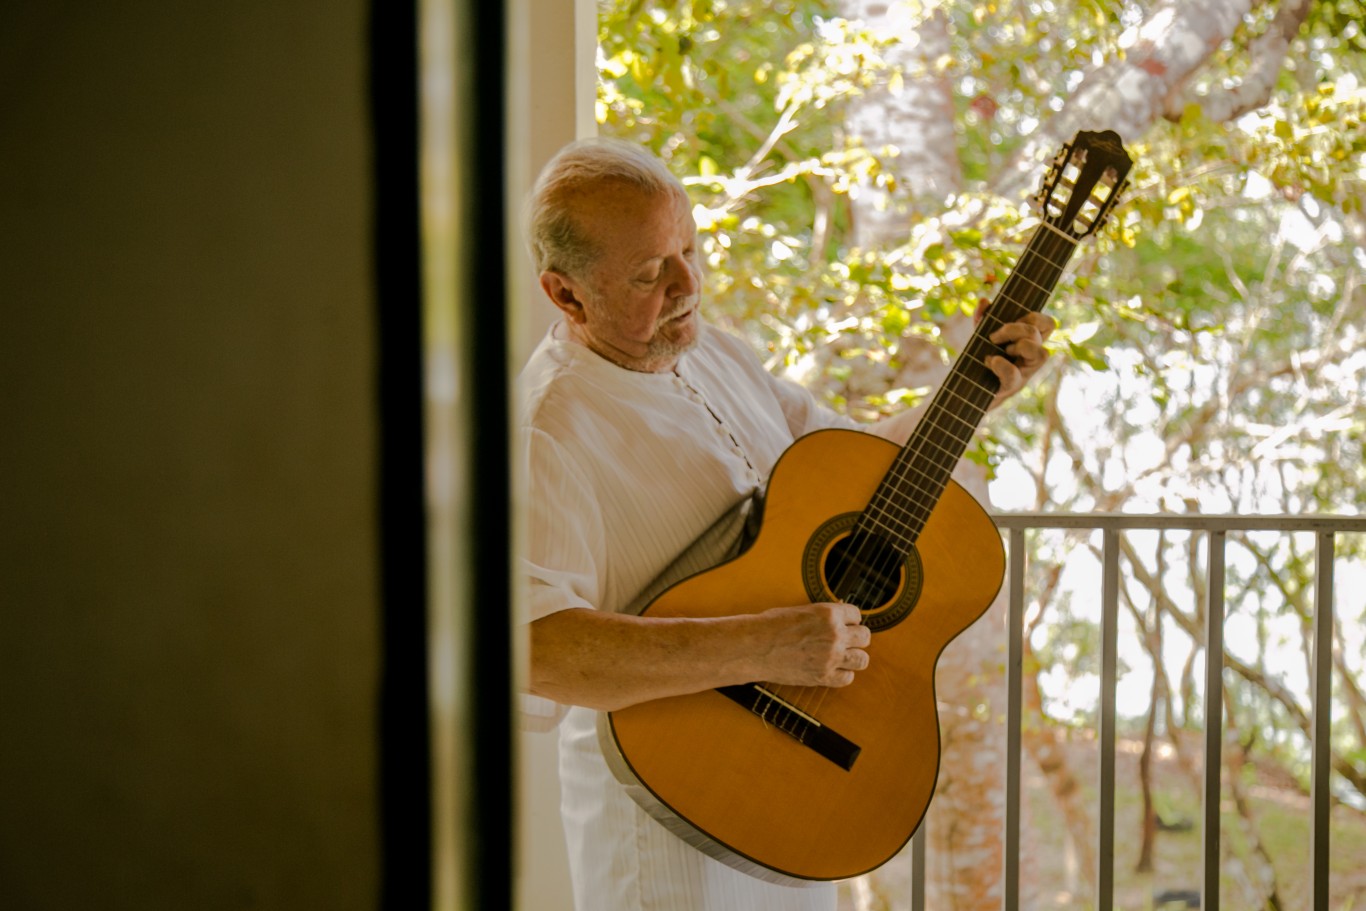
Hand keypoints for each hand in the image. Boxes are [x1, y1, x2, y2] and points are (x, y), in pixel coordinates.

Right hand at [756, 602, 870, 687]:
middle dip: (856, 637)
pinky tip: (832, 669)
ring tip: (842, 656)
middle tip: (845, 640)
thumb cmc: (771, 625)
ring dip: (854, 657)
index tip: (844, 624)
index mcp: (829, 613)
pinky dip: (842, 674)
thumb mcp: (801, 610)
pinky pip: (848, 678)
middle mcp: (834, 635)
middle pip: (865, 637)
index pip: (857, 615)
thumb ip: (824, 615)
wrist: (754, 647)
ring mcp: (830, 657)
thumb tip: (840, 617)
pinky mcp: (823, 676)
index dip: (850, 620)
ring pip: (862, 659)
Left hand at [977, 305, 1054, 407]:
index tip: (1012, 319)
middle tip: (994, 337)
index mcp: (1030, 341)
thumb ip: (983, 317)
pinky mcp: (1012, 386)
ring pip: (1041, 353)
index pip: (1048, 324)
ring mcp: (1026, 372)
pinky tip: (990, 362)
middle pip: (1039, 332)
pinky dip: (1000, 365)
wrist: (969, 388)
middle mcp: (1033, 356)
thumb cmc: (983, 358)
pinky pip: (1013, 374)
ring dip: (1019, 346)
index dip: (1035, 317)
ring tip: (999, 351)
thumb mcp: (981, 335)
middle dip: (1014, 329)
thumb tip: (984, 302)